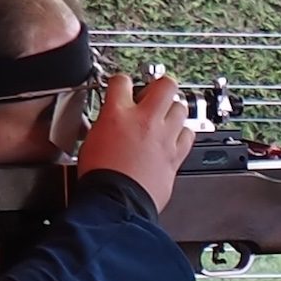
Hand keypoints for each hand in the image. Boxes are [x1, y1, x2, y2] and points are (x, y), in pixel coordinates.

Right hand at [76, 72, 192, 209]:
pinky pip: (188, 135)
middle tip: (155, 93)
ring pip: (181, 108)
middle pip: (165, 85)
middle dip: (161, 86)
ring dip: (173, 109)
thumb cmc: (101, 176)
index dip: (123, 82)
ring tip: (165, 117)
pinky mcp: (175, 154)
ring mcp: (163, 136)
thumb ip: (107, 122)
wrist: (116, 200)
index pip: (122, 80)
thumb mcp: (92, 139)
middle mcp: (144, 120)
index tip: (124, 87)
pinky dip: (183, 133)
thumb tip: (112, 120)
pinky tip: (175, 136)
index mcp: (117, 113)